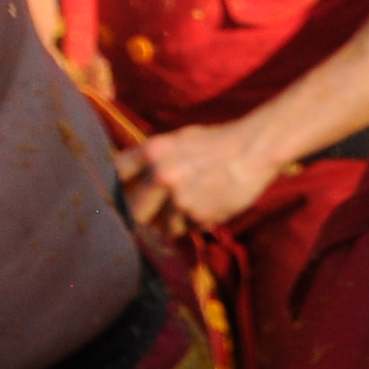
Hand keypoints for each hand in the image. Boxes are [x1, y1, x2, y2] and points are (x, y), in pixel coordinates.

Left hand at [116, 117, 278, 231]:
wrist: (256, 148)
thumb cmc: (217, 141)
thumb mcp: (179, 140)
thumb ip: (150, 159)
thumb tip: (122, 179)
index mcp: (154, 151)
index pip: (115, 176)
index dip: (111, 188)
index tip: (113, 196)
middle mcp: (162, 175)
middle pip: (132, 211)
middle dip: (142, 214)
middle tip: (152, 211)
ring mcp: (180, 198)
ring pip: (161, 225)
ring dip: (171, 222)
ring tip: (189, 204)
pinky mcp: (199, 214)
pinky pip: (185, 229)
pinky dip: (192, 223)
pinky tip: (206, 206)